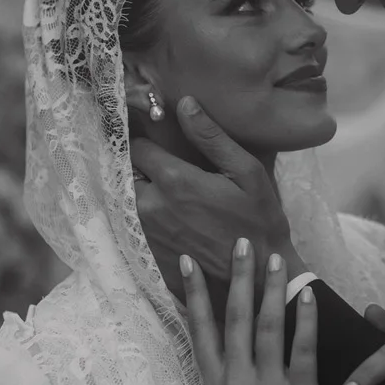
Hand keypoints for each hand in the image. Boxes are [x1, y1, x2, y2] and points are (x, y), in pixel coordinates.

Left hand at [132, 97, 303, 290]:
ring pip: (128, 202)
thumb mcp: (246, 173)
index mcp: (175, 181)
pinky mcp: (147, 256)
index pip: (137, 148)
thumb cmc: (258, 223)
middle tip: (164, 172)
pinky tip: (169, 223)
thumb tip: (184, 103)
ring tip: (166, 197)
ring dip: (140, 195)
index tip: (157, 143)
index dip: (146, 142)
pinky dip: (143, 221)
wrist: (256, 281)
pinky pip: (133, 229)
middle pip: (127, 175)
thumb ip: (211, 137)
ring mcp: (146, 235)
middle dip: (141, 170)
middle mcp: (151, 207)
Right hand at [182, 237, 324, 384]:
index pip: (199, 330)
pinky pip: (302, 348)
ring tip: (275, 259)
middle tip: (243, 243)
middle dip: (238, 276)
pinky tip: (308, 294)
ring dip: (271, 288)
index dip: (193, 293)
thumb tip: (224, 335)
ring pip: (267, 326)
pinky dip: (305, 318)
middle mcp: (236, 383)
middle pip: (234, 318)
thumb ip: (225, 374)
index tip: (190, 261)